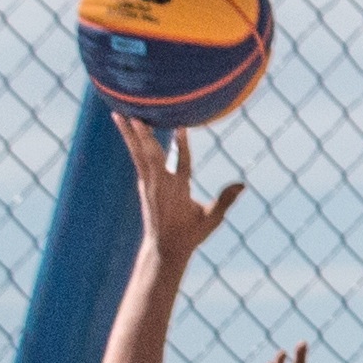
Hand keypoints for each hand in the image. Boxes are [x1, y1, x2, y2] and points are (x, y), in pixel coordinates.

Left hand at [118, 114, 245, 271]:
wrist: (164, 248)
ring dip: (129, 134)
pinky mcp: (143, 183)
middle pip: (151, 156)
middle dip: (143, 136)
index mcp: (178, 191)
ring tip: (118, 113)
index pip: (181, 163)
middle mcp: (160, 185)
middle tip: (134, 115)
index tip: (180, 126)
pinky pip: (136, 157)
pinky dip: (132, 141)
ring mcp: (148, 183)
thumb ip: (225, 200)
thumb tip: (243, 184)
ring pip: (138, 153)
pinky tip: (126, 127)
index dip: (182, 145)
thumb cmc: (190, 234)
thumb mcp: (211, 219)